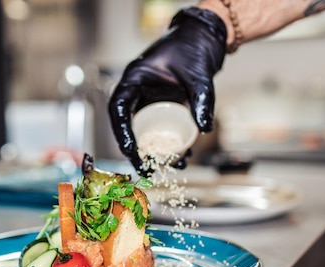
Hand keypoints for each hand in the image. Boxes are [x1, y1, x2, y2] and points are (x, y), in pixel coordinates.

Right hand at [108, 7, 226, 175]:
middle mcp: (138, 92)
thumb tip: (204, 129)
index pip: (119, 108)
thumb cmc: (194, 46)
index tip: (131, 151)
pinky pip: (162, 129)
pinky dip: (171, 144)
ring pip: (147, 131)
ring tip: (174, 166)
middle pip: (129, 126)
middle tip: (147, 170)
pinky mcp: (164, 107)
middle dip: (137, 151)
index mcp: (134, 79)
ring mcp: (150, 100)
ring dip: (157, 152)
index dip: (121, 132)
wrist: (205, 37)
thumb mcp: (199, 74)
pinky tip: (185, 156)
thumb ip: (202, 98)